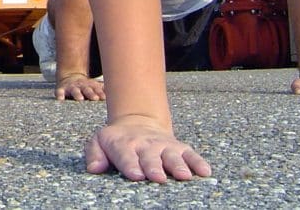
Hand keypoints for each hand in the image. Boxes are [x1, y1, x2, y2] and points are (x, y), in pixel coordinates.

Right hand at [55, 73, 105, 101]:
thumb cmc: (87, 86)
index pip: (96, 89)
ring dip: (77, 94)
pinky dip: (59, 95)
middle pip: (87, 89)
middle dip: (90, 93)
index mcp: (91, 86)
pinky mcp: (62, 89)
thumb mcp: (96, 86)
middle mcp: (81, 86)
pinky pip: (59, 92)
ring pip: (74, 90)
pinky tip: (60, 99)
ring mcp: (72, 87)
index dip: (100, 93)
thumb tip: (123, 91)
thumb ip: (105, 90)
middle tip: (95, 98)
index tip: (103, 98)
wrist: (71, 77)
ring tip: (80, 99)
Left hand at [85, 115, 211, 182]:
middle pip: (150, 157)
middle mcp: (145, 145)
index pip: (125, 155)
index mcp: (123, 145)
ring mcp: (163, 146)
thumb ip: (94, 154)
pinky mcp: (179, 147)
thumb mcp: (98, 142)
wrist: (137, 122)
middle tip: (157, 177)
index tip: (135, 175)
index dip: (130, 164)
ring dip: (178, 165)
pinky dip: (198, 162)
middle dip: (154, 167)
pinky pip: (190, 154)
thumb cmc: (116, 140)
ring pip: (172, 155)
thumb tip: (94, 168)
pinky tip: (205, 172)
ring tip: (183, 175)